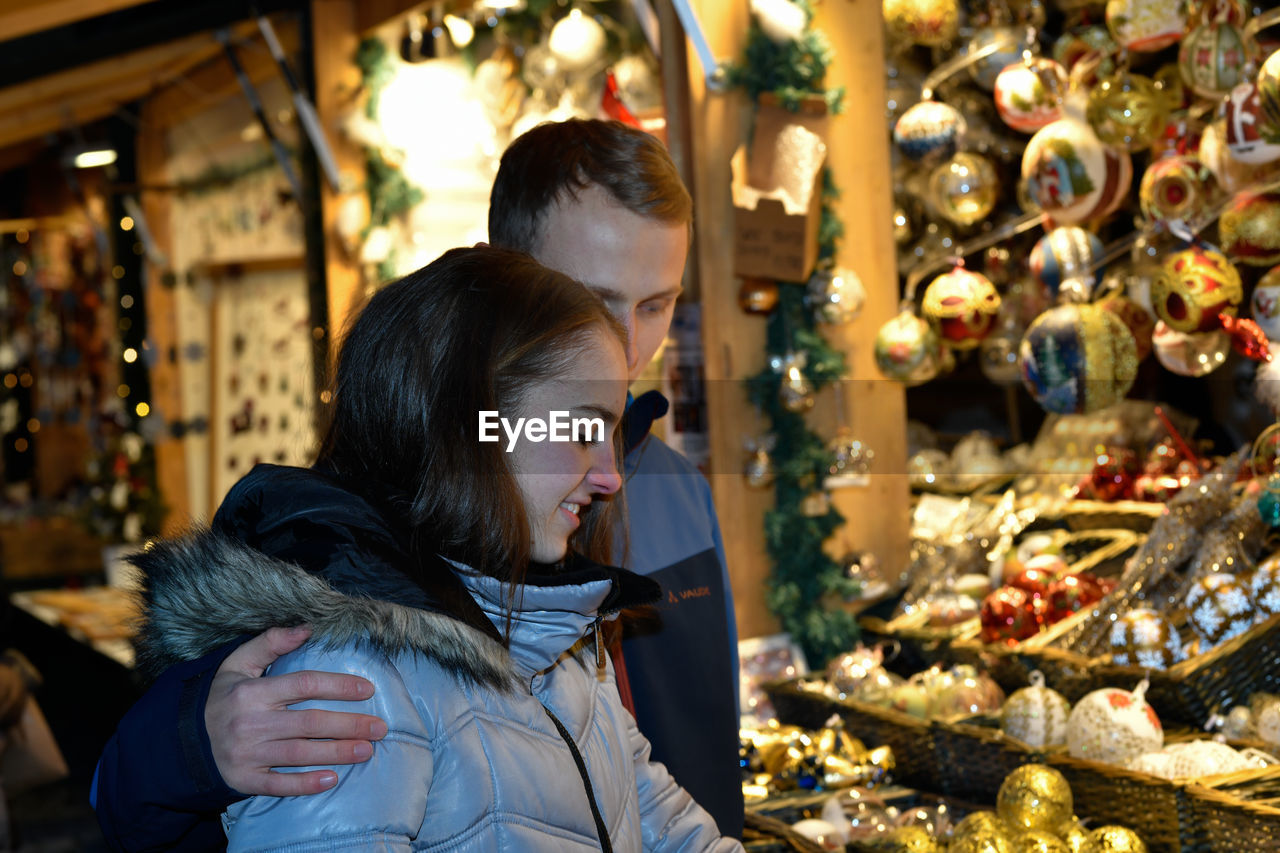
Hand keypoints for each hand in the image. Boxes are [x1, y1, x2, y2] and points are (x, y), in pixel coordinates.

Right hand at [206, 625, 387, 795]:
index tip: (367, 689)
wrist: (182, 741)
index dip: (339, 685)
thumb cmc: (221, 698)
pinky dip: (305, 783)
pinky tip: (331, 779)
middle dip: (349, 724)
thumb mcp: (237, 664)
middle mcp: (251, 723)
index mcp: (253, 692)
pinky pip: (279, 784)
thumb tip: (307, 627)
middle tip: (380, 727)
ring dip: (338, 753)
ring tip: (367, 750)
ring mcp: (248, 754)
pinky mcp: (244, 779)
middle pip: (310, 722)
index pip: (304, 685)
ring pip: (300, 753)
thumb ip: (270, 642)